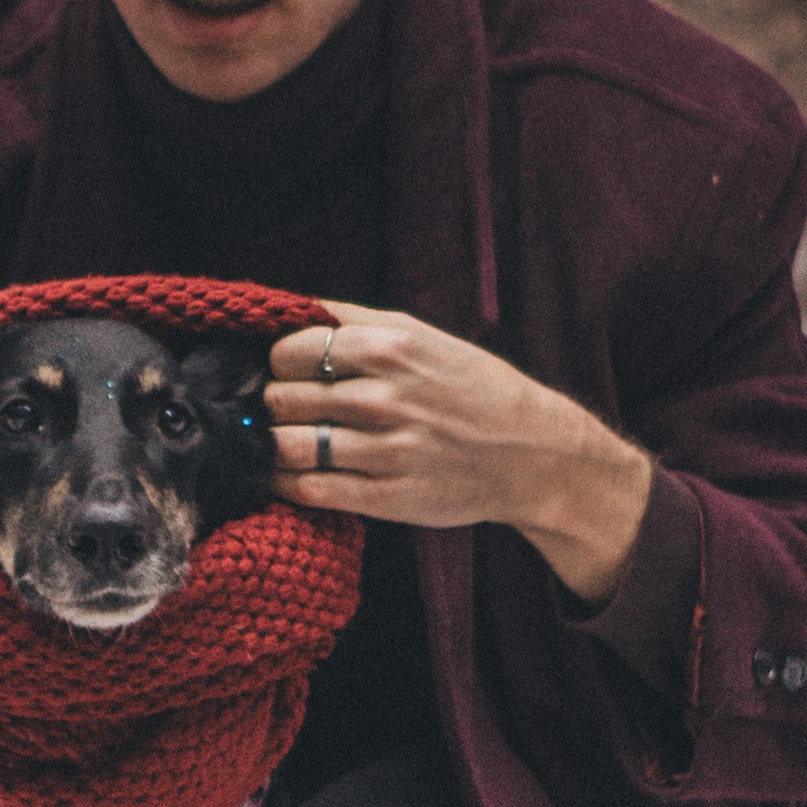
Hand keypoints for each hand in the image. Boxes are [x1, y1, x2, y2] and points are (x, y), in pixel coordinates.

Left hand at [264, 303, 652, 606]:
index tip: (288, 373)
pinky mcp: (387, 497)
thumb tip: (290, 309)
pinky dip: (287, 483)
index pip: (291, 350)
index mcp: (390, 348)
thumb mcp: (423, 336)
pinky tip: (290, 475)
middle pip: (283, 399)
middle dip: (275, 404)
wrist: (532, 453)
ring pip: (288, 446)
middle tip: (285, 411)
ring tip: (281, 443)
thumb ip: (356, 321)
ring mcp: (385, 450)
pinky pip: (310, 490)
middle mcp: (385, 397)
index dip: (279, 363)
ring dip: (274, 446)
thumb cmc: (472, 388)